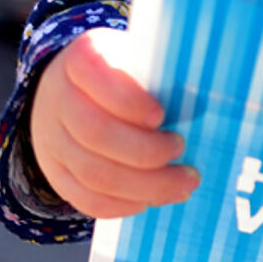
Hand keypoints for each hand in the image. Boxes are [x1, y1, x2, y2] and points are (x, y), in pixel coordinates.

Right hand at [28, 29, 198, 219]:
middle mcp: (59, 99)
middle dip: (145, 150)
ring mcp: (52, 141)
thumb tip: (210, 93)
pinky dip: (123, 205)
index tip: (161, 114)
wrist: (68, 93)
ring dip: (144, 185)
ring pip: (93, 173)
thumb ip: (162, 71)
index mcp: (81, 59)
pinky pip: (86, 199)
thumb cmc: (123, 74)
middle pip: (94, 133)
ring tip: (183, 183)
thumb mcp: (138, 57)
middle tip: (181, 149)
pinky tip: (151, 199)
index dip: (126, 98)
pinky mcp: (57, 174)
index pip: (93, 73)